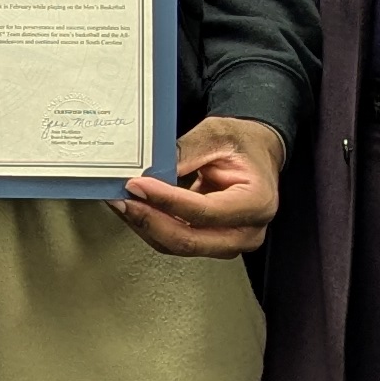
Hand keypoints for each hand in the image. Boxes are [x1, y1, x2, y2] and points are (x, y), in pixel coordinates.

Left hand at [116, 117, 283, 258]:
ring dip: (146, 226)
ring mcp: (231, 243)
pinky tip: (135, 210)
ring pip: (178, 246)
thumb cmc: (242, 144)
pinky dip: (152, 227)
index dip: (166, 201)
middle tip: (122, 200)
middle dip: (150, 221)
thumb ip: (186, 152)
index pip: (204, 211)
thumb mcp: (216, 134)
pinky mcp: (212, 243)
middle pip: (190, 240)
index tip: (137, 186)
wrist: (255, 152)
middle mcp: (248, 231)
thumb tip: (150, 171)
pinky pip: (176, 242)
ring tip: (122, 203)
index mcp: (257, 202)